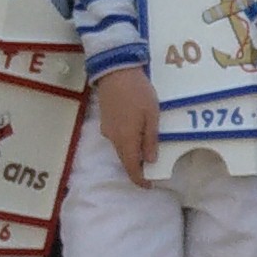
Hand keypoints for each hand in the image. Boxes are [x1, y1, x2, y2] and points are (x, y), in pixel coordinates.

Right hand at [95, 66, 161, 182]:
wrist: (115, 71)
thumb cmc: (138, 93)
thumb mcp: (152, 116)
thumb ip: (150, 139)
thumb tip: (149, 161)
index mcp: (126, 139)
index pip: (131, 168)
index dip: (139, 179)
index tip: (149, 185)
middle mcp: (113, 138)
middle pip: (124, 159)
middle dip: (136, 168)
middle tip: (151, 170)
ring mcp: (107, 129)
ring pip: (120, 148)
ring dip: (131, 154)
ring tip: (146, 152)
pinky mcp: (105, 120)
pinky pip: (117, 137)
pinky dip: (126, 142)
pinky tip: (136, 135)